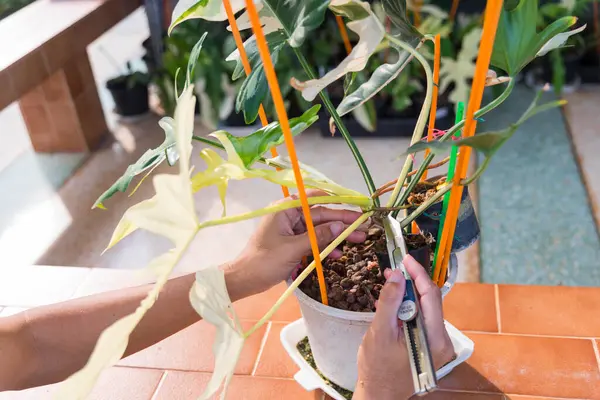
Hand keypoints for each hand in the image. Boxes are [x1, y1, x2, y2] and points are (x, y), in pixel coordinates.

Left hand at [225, 190, 368, 299]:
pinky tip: (339, 254)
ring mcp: (291, 229)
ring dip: (337, 236)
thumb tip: (339, 227)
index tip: (356, 206)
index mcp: (286, 209)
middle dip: (342, 223)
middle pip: (321, 215)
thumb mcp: (293, 249)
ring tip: (359, 241)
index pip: (316, 198)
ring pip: (319, 229)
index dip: (338, 201)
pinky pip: (313, 240)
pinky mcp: (293, 242)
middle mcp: (290, 215)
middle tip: (364, 228)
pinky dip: (325, 246)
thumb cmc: (264, 261)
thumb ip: (317, 237)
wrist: (244, 280)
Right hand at [354, 255, 453, 399]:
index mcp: (434, 339)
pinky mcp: (431, 344)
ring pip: (425, 308)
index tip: (406, 259)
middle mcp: (442, 340)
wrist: (380, 393)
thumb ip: (389, 301)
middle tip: (393, 270)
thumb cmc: (378, 368)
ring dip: (407, 295)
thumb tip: (397, 275)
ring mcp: (438, 343)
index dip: (418, 274)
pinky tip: (392, 305)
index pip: (431, 296)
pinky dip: (407, 308)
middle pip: (430, 300)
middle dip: (411, 283)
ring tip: (389, 285)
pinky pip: (421, 318)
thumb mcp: (380, 332)